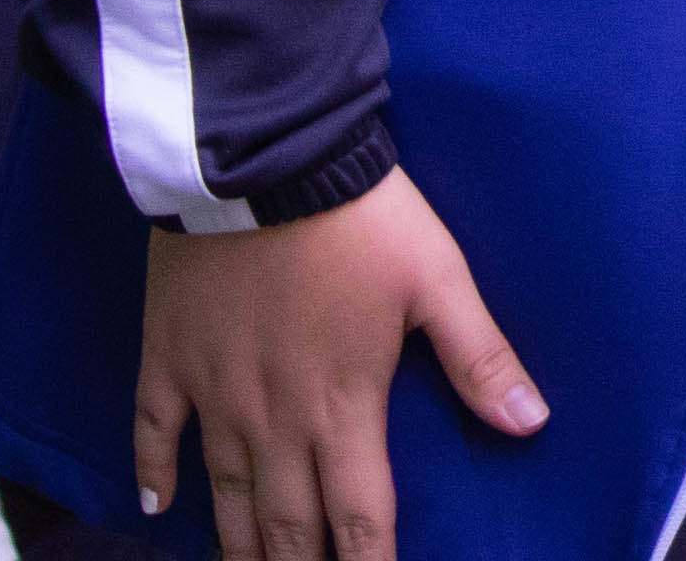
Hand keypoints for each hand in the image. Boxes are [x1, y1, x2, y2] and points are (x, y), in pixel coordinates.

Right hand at [134, 172, 544, 560]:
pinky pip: (153, 431)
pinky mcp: (168, 358)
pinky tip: (157, 509)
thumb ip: (479, 358)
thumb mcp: (438, 280)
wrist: (264, 162)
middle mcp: (274, 418)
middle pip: (286, 522)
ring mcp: (214, 393)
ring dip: (237, 543)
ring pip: (224, 493)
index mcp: (344, 406)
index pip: (360, 514)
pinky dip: (153, 474)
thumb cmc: (362, 219)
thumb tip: (533, 424)